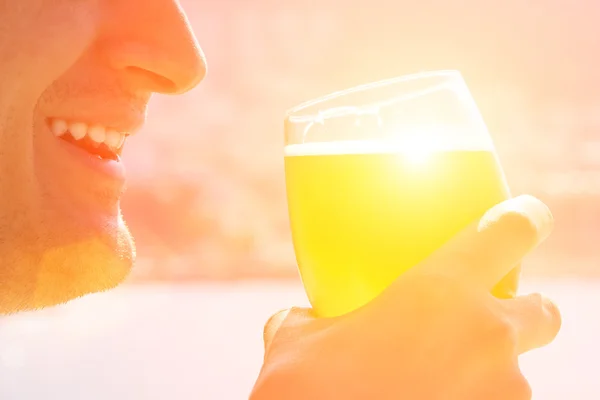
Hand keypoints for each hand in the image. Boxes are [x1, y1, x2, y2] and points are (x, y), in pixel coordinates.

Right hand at [250, 195, 560, 399]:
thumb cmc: (313, 393)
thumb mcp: (296, 343)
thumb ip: (306, 320)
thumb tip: (301, 319)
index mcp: (440, 292)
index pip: (508, 231)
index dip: (524, 218)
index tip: (525, 216)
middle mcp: (486, 338)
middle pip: (542, 312)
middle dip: (525, 311)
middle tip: (484, 318)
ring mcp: (501, 392)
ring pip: (516, 371)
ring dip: (488, 368)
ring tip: (434, 378)